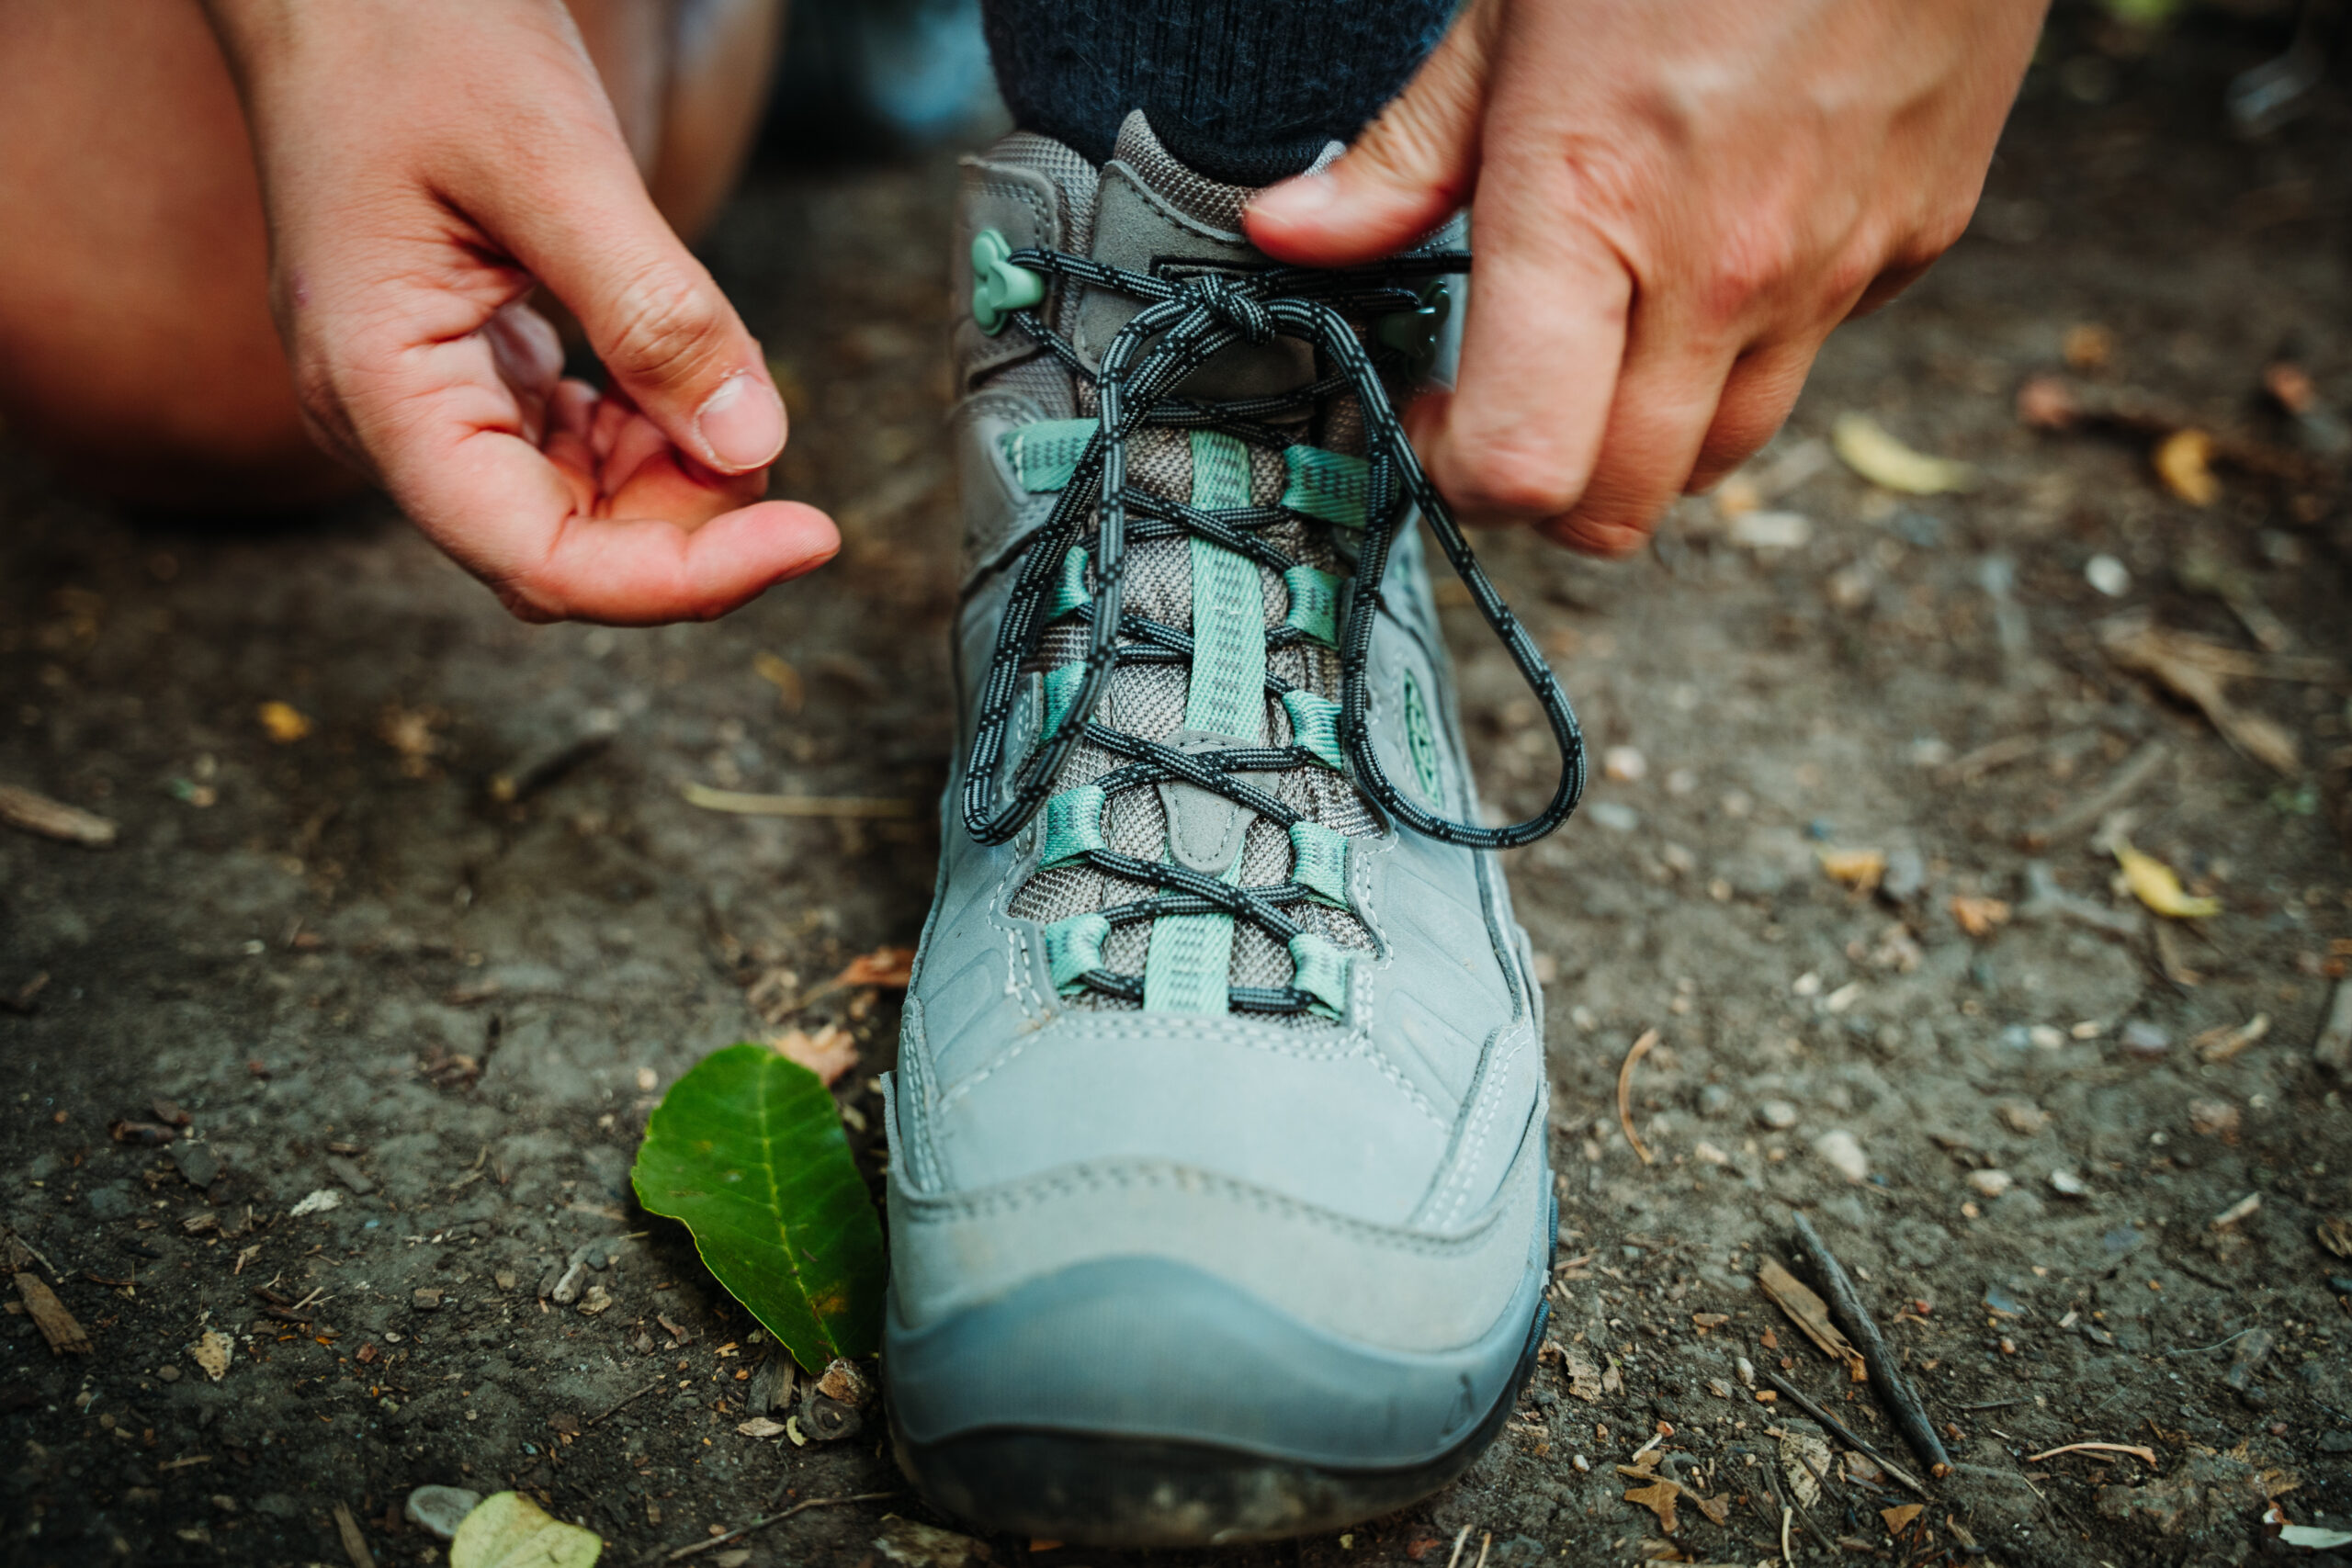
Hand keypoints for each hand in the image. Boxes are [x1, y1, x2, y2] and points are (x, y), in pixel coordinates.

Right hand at [202, 0, 835, 622]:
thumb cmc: (403, 32)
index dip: (682, 578)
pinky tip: (685, 370)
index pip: (540, 561)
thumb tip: (753, 440)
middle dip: (689, 521)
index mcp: (381, 391)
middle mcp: (393, 421)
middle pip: (566, 550)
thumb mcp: (550, 159)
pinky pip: (575, 449)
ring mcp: (431, 400)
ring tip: (722, 373)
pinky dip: (651, 429)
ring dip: (676, 476)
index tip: (806, 537)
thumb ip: (654, 309)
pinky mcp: (471, 370)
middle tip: (772, 431)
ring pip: (579, 508)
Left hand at [1247, 0, 2046, 555]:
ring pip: (1720, 460)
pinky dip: (1750, 345)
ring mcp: (1830, 271)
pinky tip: (1722, 243)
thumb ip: (1405, 155)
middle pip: (1618, 507)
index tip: (1437, 411)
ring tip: (1611, 332)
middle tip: (1508, 396)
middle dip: (1545, 486)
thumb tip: (1291, 231)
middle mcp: (1721, 271)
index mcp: (1595, 208)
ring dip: (1647, 435)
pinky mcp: (1913, 249)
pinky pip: (1809, 359)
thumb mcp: (1515, 10)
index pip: (1520, 467)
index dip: (1458, 471)